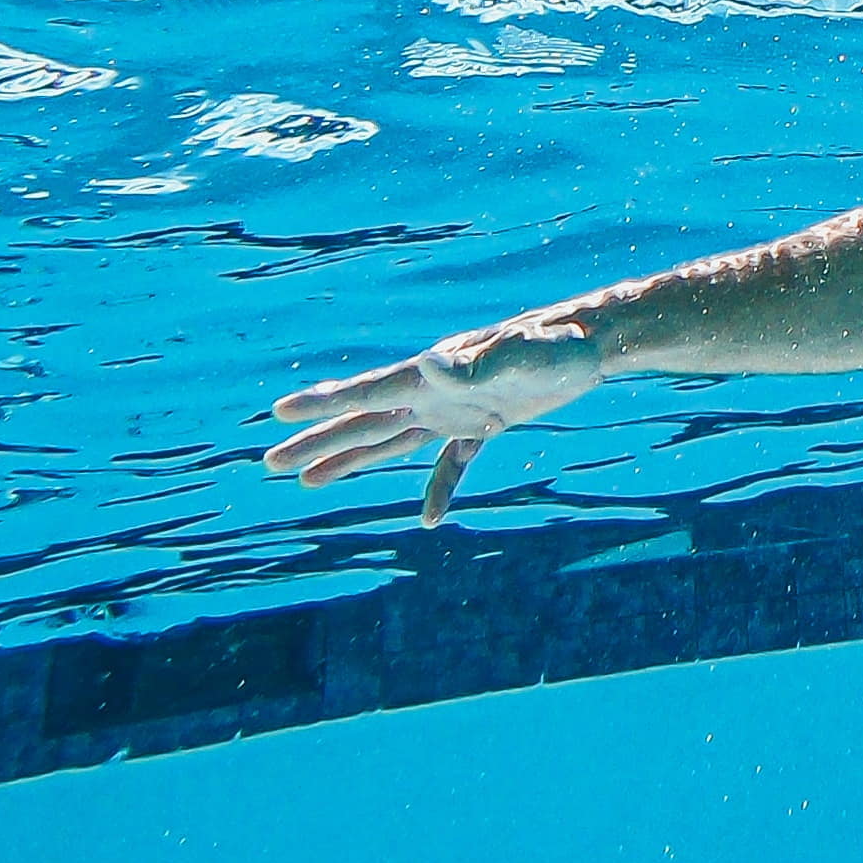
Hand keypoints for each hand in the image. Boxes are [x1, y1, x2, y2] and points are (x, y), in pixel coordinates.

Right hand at [265, 315, 602, 523]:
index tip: (278, 412)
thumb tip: (431, 364)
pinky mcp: (489, 422)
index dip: (321, 405)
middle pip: (363, 421)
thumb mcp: (519, 354)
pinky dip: (439, 489)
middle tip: (270, 461)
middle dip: (317, 441)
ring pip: (392, 440)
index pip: (366, 393)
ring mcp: (458, 408)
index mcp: (430, 375)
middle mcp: (435, 391)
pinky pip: (452, 462)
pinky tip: (428, 520)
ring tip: (309, 482)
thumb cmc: (558, 344)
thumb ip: (475, 362)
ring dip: (351, 461)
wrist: (592, 342)